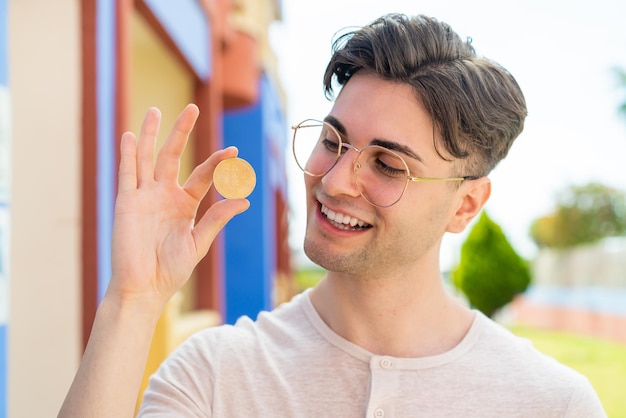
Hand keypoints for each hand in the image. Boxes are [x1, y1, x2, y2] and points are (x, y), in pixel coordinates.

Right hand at [108, 104, 249, 310]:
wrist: (144, 287)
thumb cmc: (171, 269)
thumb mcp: (198, 242)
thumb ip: (217, 218)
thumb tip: (243, 200)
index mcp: (185, 204)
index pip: (203, 175)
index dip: (217, 163)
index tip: (234, 152)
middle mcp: (164, 194)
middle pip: (172, 156)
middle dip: (181, 132)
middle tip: (191, 107)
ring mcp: (144, 196)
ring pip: (147, 157)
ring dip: (150, 134)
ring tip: (155, 110)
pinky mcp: (126, 202)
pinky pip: (127, 174)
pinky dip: (127, 154)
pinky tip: (128, 135)